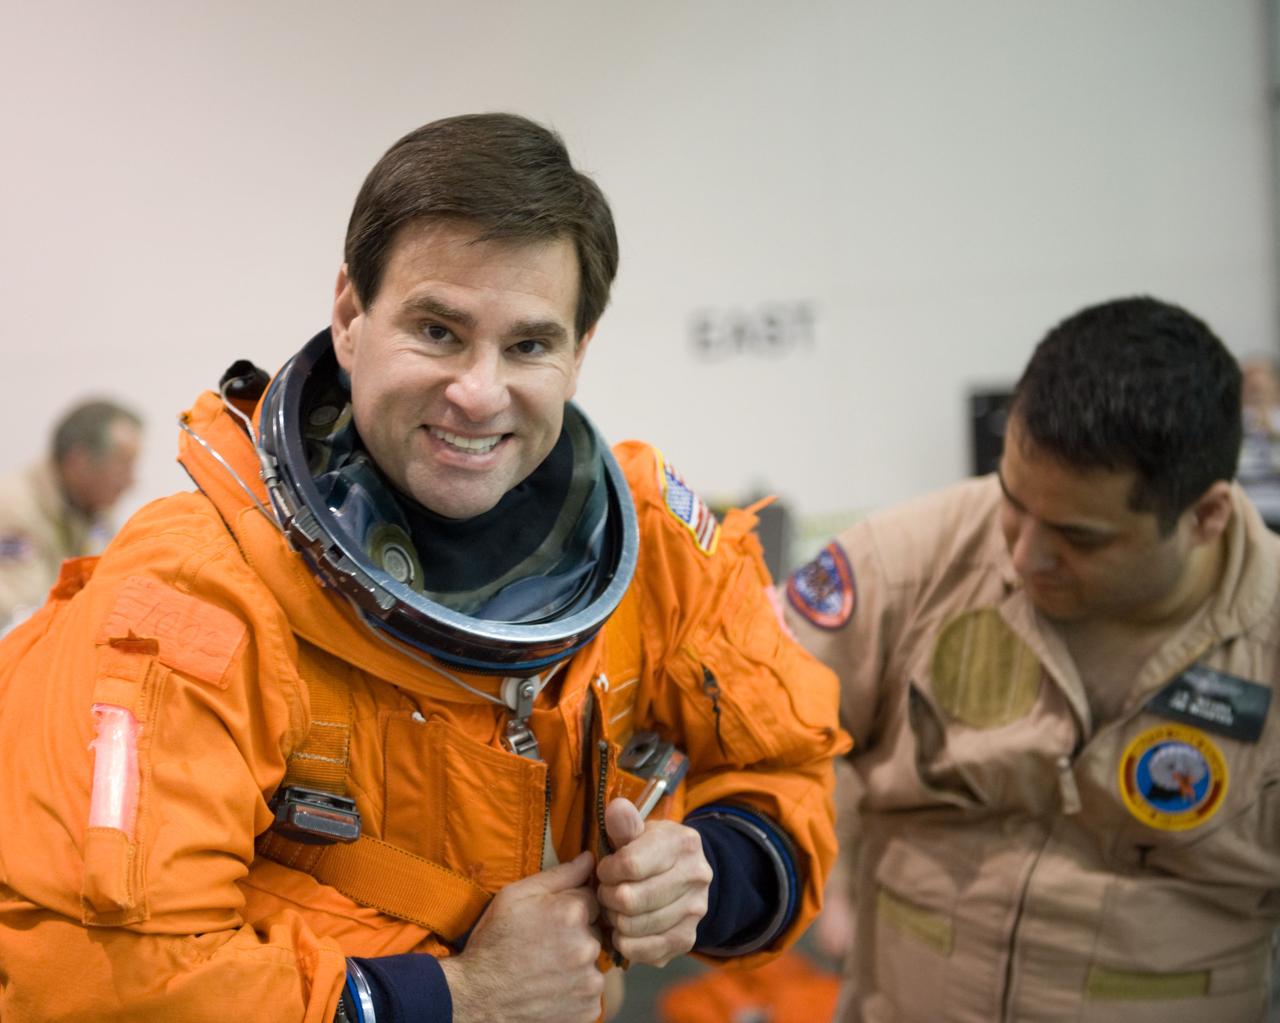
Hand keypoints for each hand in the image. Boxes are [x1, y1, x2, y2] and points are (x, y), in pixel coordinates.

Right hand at [440, 851, 603, 1022]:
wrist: (478, 998)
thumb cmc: (494, 943)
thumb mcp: (516, 896)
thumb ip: (559, 874)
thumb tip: (589, 858)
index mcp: (573, 912)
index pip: (592, 899)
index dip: (570, 907)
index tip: (551, 919)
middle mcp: (588, 946)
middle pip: (595, 930)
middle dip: (576, 935)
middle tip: (546, 946)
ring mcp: (590, 981)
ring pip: (593, 962)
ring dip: (577, 963)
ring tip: (546, 969)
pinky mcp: (588, 1009)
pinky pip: (591, 991)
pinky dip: (576, 990)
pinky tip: (551, 988)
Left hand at [595, 797, 711, 966]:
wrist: (685, 874)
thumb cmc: (652, 850)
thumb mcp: (641, 831)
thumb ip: (625, 823)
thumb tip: (616, 808)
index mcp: (683, 843)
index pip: (629, 865)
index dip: (607, 870)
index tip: (605, 869)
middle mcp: (696, 876)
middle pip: (629, 899)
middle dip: (607, 896)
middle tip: (606, 891)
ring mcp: (695, 910)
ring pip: (633, 926)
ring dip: (614, 919)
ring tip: (615, 908)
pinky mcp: (688, 938)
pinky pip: (645, 951)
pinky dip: (626, 942)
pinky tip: (624, 929)